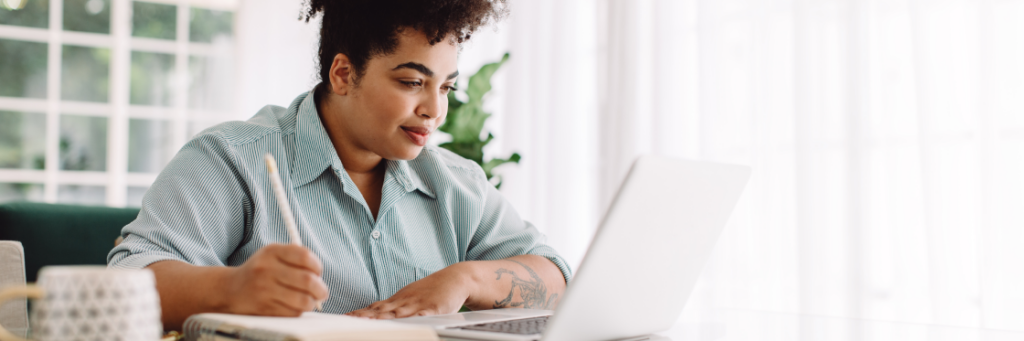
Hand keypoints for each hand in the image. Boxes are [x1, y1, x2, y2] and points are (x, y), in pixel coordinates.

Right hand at [222, 243, 328, 315]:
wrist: (231, 289)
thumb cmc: (260, 271)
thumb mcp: (273, 255)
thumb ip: (296, 258)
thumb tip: (320, 275)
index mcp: (271, 252)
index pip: (305, 256)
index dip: (317, 266)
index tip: (318, 272)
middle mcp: (266, 269)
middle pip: (308, 280)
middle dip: (321, 289)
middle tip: (322, 292)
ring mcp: (264, 290)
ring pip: (303, 300)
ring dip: (312, 302)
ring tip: (311, 300)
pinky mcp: (264, 308)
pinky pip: (293, 312)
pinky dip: (299, 311)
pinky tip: (295, 306)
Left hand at [346, 263, 476, 318]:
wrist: (455, 279)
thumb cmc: (432, 290)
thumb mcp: (409, 297)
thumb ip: (392, 307)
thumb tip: (372, 312)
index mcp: (398, 300)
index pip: (374, 308)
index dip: (360, 314)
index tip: (345, 318)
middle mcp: (405, 302)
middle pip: (381, 311)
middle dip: (365, 317)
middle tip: (350, 321)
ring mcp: (418, 305)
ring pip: (397, 314)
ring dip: (382, 319)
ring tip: (369, 323)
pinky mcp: (434, 309)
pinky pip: (422, 315)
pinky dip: (413, 319)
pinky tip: (407, 322)